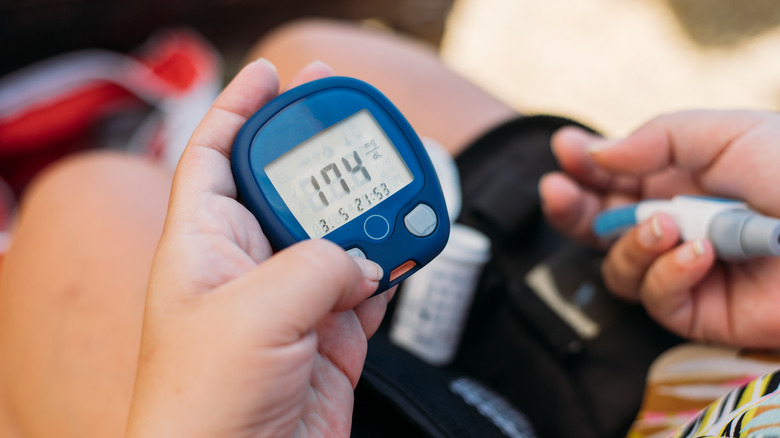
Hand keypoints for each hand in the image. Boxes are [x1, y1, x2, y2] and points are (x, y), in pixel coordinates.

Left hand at [125, 60, 393, 436]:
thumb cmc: (204, 407)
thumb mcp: (256, 316)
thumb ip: (315, 268)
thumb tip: (358, 260)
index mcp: (205, 246)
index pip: (215, 154)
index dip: (239, 108)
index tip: (272, 74)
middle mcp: (247, 267)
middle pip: (289, 188)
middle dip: (323, 157)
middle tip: (359, 129)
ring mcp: (290, 302)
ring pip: (337, 236)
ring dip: (369, 217)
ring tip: (399, 195)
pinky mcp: (328, 336)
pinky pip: (367, 284)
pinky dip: (390, 267)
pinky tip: (406, 250)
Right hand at [539, 110, 779, 347]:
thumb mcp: (723, 134)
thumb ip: (653, 139)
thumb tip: (596, 153)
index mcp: (679, 180)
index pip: (614, 177)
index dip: (583, 165)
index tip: (563, 150)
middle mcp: (674, 225)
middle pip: (599, 225)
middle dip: (572, 208)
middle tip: (556, 191)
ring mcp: (682, 269)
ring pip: (617, 265)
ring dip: (630, 244)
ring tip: (667, 226)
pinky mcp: (696, 310)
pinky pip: (654, 297)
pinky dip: (668, 275)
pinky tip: (700, 256)